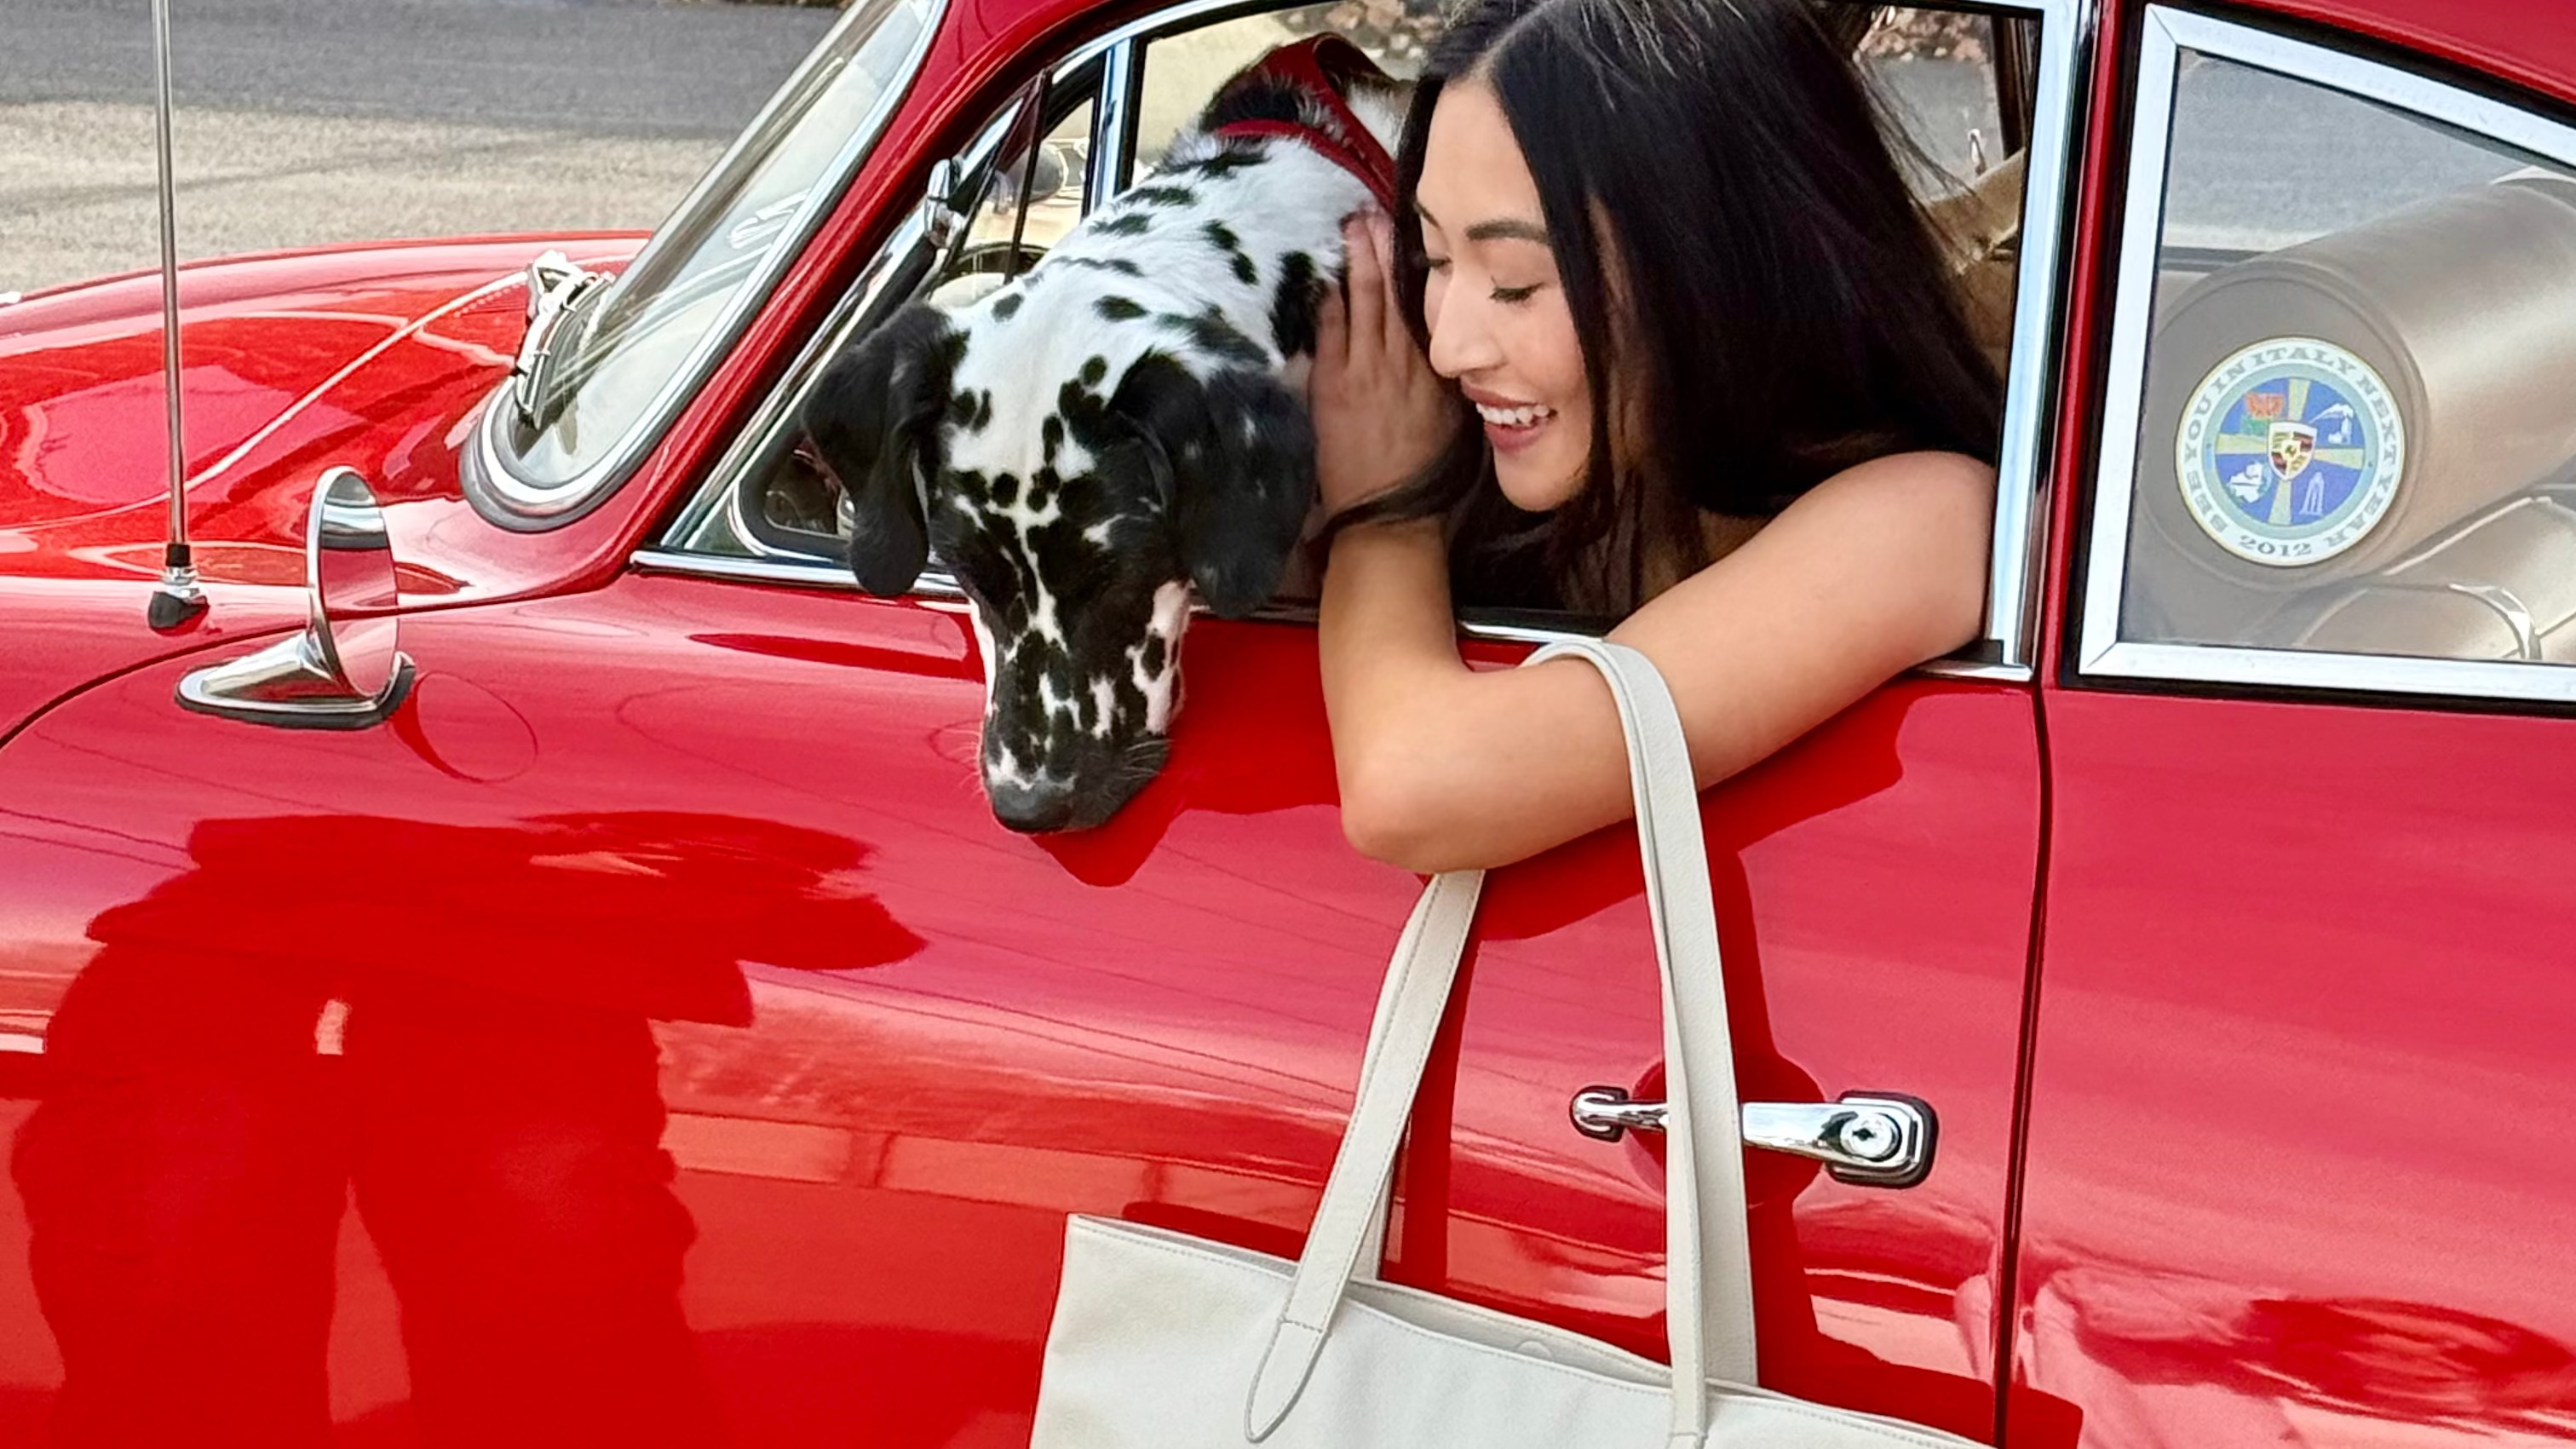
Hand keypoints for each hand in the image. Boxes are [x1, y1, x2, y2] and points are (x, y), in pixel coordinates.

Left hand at [1311, 211, 1460, 515]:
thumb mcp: (1452, 419)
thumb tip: (1453, 347)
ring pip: (1364, 302)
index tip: (1410, 232)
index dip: (1416, 266)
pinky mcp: (1334, 386)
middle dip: (1382, 248)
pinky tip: (1323, 278)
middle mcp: (1405, 362)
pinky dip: (1329, 302)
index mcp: (1437, 369)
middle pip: (1394, 292)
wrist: (1391, 514)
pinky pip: (1331, 332)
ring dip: (1356, 262)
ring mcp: (1367, 370)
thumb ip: (1447, 378)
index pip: (1426, 305)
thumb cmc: (1425, 474)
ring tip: (1350, 226)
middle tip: (1371, 212)